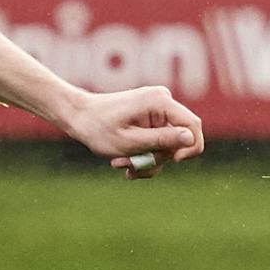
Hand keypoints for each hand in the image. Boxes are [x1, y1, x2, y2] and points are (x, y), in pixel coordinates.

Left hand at [64, 85, 204, 174]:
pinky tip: (122, 161)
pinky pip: (157, 142)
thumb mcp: (129, 140)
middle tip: (129, 167)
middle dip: (157, 157)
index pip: (193, 125)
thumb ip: (161, 140)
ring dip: (146, 160)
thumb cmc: (97, 128)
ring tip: (119, 164)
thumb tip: (191, 139)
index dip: (191, 147)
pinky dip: (143, 155)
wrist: (77, 117)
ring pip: (167, 145)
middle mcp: (163, 102)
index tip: (175, 161)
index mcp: (160, 101)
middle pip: (179, 139)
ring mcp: (157, 110)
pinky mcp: (151, 119)